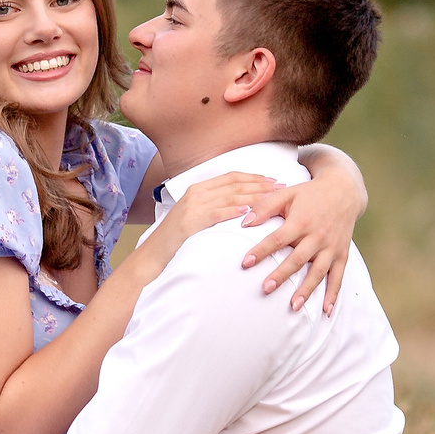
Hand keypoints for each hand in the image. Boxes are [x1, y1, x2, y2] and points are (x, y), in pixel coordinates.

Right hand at [134, 172, 282, 276]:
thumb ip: (214, 208)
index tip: (273, 181)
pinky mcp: (189, 222)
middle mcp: (196, 193)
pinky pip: (215, 213)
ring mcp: (192, 206)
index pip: (231, 177)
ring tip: (272, 198)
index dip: (254, 177)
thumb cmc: (177, 240)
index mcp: (198, 189)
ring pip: (229, 197)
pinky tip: (247, 212)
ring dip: (253, 197)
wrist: (153, 256)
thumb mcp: (196, 217)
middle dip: (260, 185)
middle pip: (234, 184)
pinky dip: (232, 211)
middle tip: (281, 187)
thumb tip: (241, 208)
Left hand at [238, 167, 365, 314]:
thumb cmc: (309, 194)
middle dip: (281, 275)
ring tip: (292, 306)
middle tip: (265, 289)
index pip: (278, 238)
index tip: (245, 263)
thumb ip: (265, 207)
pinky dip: (333, 294)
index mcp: (301, 221)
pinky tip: (325, 311)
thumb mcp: (286, 194)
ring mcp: (331, 247)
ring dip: (306, 290)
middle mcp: (317, 236)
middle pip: (297, 259)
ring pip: (318, 272)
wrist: (344, 190)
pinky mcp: (342, 254)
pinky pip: (338, 276)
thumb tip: (244, 222)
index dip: (261, 250)